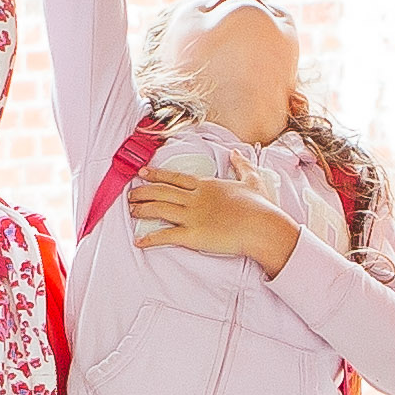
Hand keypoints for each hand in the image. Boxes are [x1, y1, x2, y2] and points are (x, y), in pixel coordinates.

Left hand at [124, 164, 301, 275]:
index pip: (175, 178)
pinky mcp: (193, 235)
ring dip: (143, 210)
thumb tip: (237, 153)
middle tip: (131, 194)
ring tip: (132, 212)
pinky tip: (139, 241)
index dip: (156, 175)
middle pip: (162, 192)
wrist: (263, 227)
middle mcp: (195, 199)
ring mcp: (192, 216)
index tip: (142, 173)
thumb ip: (242, 165)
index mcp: (206, 185)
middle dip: (143, 192)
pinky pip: (166, 236)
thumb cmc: (259, 206)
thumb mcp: (252, 180)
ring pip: (160, 210)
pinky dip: (150, 239)